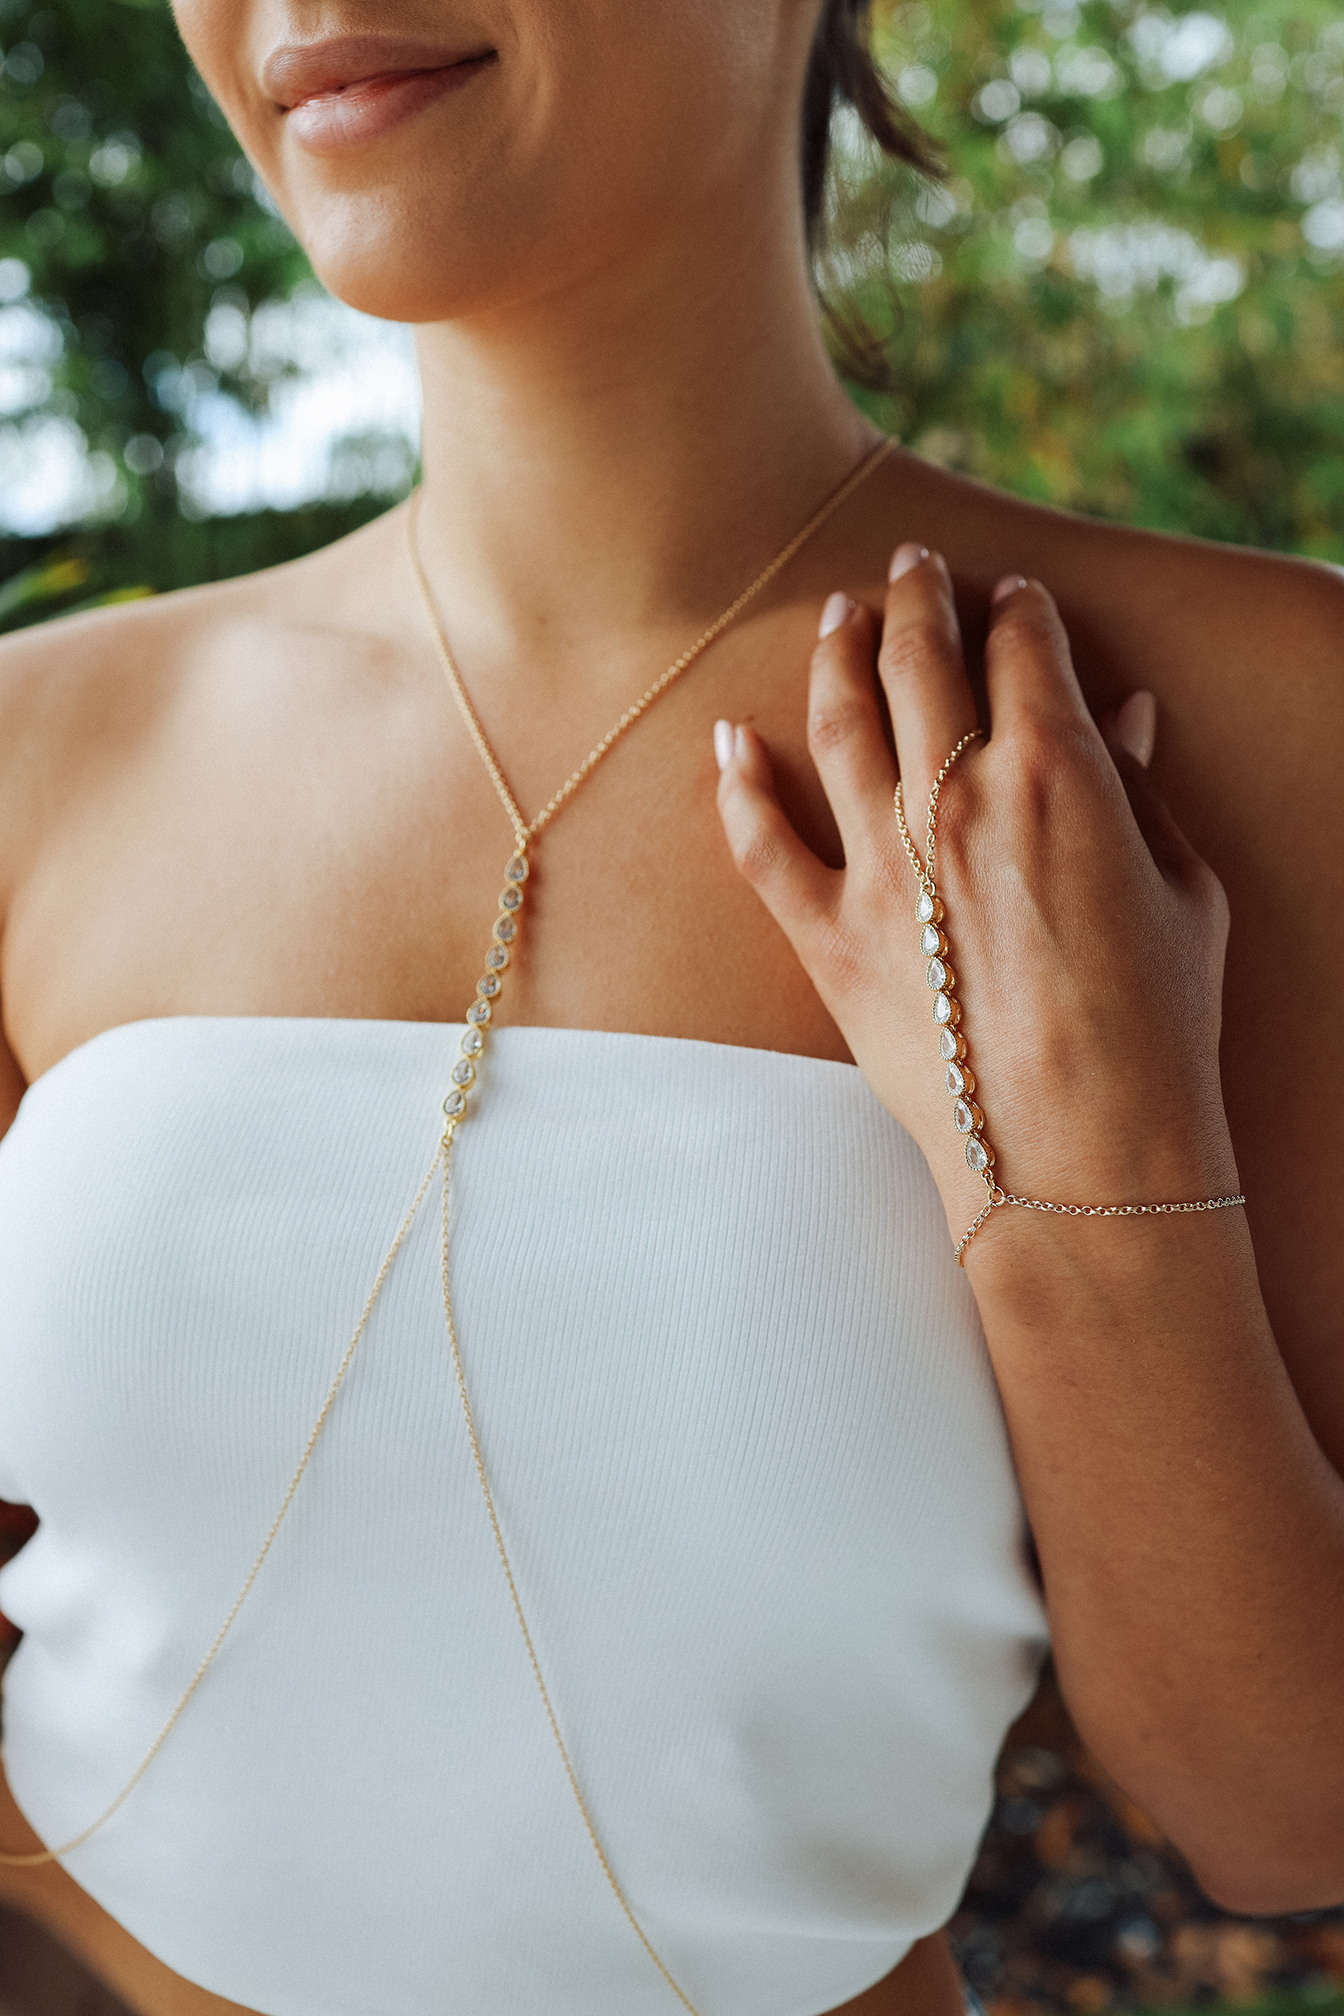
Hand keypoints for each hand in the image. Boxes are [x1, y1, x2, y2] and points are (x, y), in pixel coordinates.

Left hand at [714, 546, 1238, 1254]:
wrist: (1083, 1152)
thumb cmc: (1157, 1026)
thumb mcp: (1180, 890)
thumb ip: (1138, 791)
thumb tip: (1121, 717)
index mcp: (1058, 773)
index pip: (1024, 649)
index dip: (1016, 608)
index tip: (1010, 595)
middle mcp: (956, 799)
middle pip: (920, 662)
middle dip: (915, 596)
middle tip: (909, 565)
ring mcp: (881, 867)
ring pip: (837, 723)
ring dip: (834, 653)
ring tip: (835, 615)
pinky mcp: (829, 938)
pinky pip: (762, 846)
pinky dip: (738, 787)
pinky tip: (728, 739)